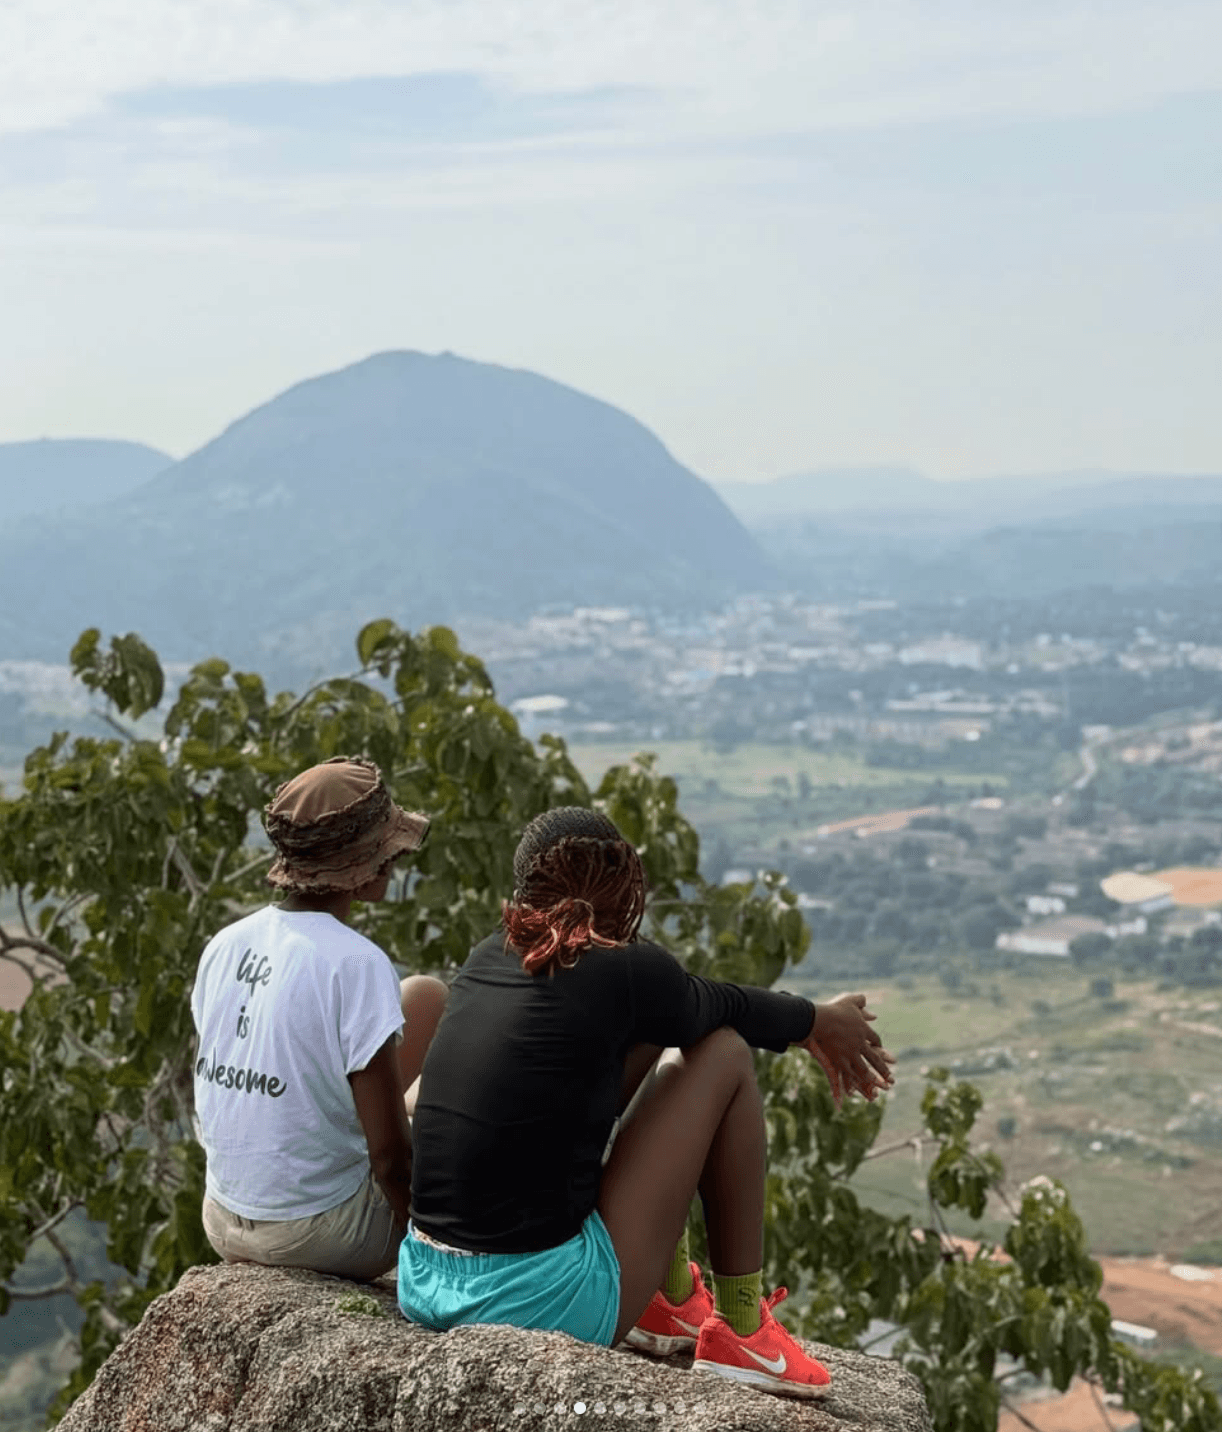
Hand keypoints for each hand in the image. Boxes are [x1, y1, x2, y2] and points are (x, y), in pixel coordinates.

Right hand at [798, 993, 894, 1107]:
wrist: (818, 1020)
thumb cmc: (833, 1010)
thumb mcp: (849, 1001)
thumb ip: (861, 1002)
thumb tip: (874, 1013)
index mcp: (863, 1030)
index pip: (874, 1039)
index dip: (878, 1045)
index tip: (880, 1050)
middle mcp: (859, 1044)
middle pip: (874, 1059)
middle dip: (883, 1069)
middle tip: (891, 1078)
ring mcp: (850, 1054)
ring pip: (864, 1070)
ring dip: (872, 1080)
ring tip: (880, 1088)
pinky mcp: (839, 1061)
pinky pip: (846, 1075)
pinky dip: (849, 1085)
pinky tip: (852, 1093)